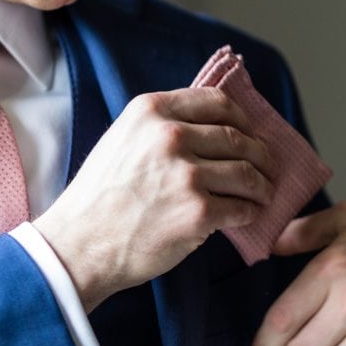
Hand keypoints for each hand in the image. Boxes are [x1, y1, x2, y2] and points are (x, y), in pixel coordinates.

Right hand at [35, 87, 273, 311]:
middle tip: (266, 168)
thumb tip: (213, 126)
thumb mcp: (124, 138)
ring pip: (247, 172)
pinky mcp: (197, 212)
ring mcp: (186, 174)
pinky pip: (241, 207)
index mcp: (152, 110)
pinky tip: (245, 215)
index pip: (217, 102)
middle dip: (259, 154)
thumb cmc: (101, 196)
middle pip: (238, 137)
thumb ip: (162, 126)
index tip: (249, 133)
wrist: (79, 244)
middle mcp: (171, 136)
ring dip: (261, 185)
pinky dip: (250, 212)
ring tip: (262, 194)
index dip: (242, 119)